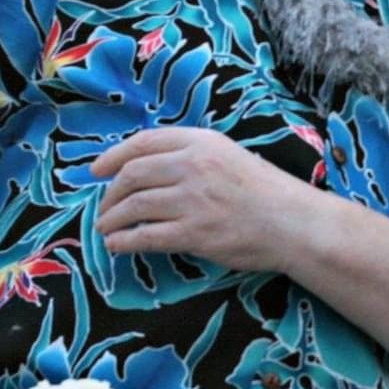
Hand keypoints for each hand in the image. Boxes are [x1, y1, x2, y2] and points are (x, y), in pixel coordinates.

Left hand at [92, 127, 305, 269]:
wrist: (292, 222)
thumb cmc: (264, 189)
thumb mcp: (228, 155)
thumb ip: (192, 154)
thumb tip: (147, 167)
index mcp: (201, 142)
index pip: (144, 142)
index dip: (113, 156)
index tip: (97, 170)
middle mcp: (193, 166)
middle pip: (133, 175)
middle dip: (110, 193)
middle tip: (104, 207)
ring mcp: (192, 200)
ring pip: (134, 207)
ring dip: (112, 219)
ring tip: (106, 229)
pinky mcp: (194, 233)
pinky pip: (146, 237)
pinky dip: (124, 241)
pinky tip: (117, 246)